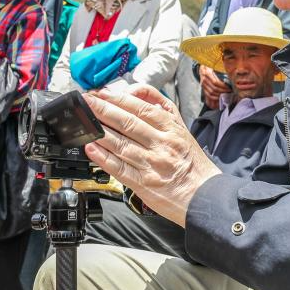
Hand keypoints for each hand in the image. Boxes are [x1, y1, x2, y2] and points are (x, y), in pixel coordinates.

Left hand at [83, 86, 220, 226]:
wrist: (205, 195)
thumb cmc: (192, 163)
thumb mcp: (182, 130)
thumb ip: (161, 111)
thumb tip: (135, 96)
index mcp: (172, 129)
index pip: (142, 108)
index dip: (119, 99)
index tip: (102, 93)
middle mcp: (162, 144)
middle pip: (128, 123)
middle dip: (103, 110)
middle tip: (87, 102)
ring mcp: (152, 164)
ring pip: (121, 144)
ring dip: (100, 132)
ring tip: (85, 123)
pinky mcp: (144, 183)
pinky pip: (120, 168)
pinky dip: (104, 158)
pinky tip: (91, 149)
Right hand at [199, 64, 230, 109]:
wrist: (202, 68)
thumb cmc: (210, 67)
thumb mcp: (214, 67)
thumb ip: (220, 71)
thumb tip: (229, 77)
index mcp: (207, 74)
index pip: (216, 82)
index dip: (223, 86)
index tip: (229, 87)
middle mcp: (204, 80)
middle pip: (214, 88)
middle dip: (223, 91)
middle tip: (229, 91)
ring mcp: (203, 85)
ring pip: (212, 92)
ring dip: (219, 94)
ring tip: (226, 94)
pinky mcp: (203, 88)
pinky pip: (208, 95)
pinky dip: (214, 97)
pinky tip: (219, 97)